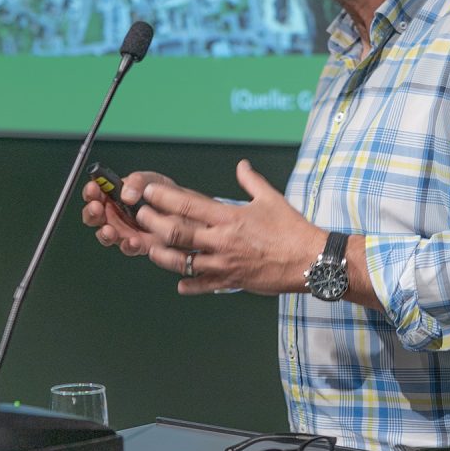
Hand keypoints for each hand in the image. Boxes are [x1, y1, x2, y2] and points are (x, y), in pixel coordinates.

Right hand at [81, 170, 174, 256]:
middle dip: (92, 212)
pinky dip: (129, 245)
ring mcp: (124, 231)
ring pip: (106, 235)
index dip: (90, 192)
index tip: (93, 189)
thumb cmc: (163, 192)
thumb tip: (126, 194)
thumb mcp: (151, 180)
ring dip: (105, 233)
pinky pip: (129, 247)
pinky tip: (133, 240)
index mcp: (113, 195)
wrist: (183, 209)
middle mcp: (115, 214)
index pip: (94, 193)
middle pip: (93, 216)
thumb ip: (137, 181)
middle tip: (97, 208)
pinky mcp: (138, 244)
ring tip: (110, 230)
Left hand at [138, 159, 327, 295]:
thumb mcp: (271, 199)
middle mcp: (221, 241)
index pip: (188, 205)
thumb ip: (251, 181)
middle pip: (176, 233)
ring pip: (182, 261)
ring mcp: (224, 264)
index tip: (147, 192)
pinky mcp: (231, 281)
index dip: (163, 197)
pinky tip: (179, 283)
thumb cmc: (292, 229)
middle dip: (153, 223)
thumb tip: (242, 165)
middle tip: (140, 216)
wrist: (309, 260)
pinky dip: (189, 285)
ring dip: (161, 255)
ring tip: (149, 248)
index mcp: (229, 217)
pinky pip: (203, 285)